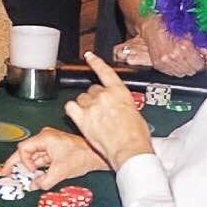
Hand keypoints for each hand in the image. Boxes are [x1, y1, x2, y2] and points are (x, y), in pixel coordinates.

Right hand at [9, 127, 107, 189]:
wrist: (95, 155)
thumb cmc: (81, 156)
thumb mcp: (60, 172)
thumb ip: (44, 181)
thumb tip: (33, 186)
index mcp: (44, 138)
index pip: (23, 149)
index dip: (24, 162)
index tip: (31, 172)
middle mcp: (45, 138)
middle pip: (24, 151)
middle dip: (16, 163)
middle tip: (4, 172)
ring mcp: (49, 144)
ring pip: (32, 156)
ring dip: (28, 167)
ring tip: (21, 177)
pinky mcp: (54, 150)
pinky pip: (40, 158)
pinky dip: (36, 167)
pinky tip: (34, 175)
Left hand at [64, 52, 155, 169]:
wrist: (130, 150)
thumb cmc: (137, 137)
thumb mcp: (135, 114)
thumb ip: (123, 105)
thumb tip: (119, 107)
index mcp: (120, 92)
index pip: (105, 71)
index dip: (95, 62)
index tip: (89, 56)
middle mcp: (104, 96)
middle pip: (92, 89)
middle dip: (95, 99)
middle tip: (101, 112)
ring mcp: (92, 106)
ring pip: (81, 98)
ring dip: (85, 106)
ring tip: (93, 118)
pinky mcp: (82, 118)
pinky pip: (70, 107)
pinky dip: (72, 110)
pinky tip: (77, 115)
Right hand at [131, 14, 206, 77]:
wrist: (152, 26)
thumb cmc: (169, 26)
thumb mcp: (190, 33)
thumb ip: (202, 46)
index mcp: (185, 47)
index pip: (199, 66)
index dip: (200, 62)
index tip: (199, 58)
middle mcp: (175, 56)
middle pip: (191, 71)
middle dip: (193, 65)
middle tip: (190, 57)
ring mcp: (165, 61)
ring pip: (181, 74)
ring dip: (183, 67)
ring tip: (181, 57)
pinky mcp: (158, 65)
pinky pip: (171, 73)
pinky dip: (174, 68)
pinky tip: (173, 59)